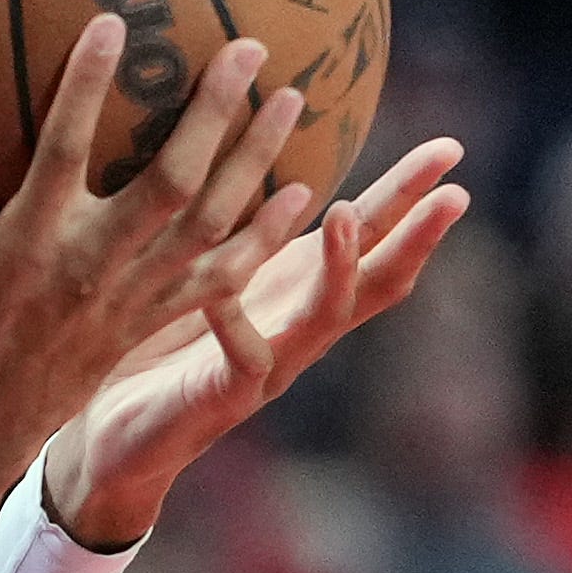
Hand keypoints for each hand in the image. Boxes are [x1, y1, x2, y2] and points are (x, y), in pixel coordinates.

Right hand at [0, 20, 323, 523]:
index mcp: (25, 245)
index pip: (62, 153)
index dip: (86, 89)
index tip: (112, 25)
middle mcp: (88, 270)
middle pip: (170, 184)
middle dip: (213, 114)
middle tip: (247, 48)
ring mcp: (129, 299)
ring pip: (210, 224)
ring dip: (254, 161)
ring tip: (290, 99)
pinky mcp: (149, 322)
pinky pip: (221, 276)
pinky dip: (263, 235)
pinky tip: (301, 193)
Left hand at [41, 132, 472, 547]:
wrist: (115, 441)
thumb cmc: (150, 341)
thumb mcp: (195, 266)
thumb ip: (222, 215)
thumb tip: (226, 131)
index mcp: (293, 287)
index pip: (367, 235)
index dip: (408, 193)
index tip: (450, 149)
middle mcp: (295, 325)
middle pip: (375, 276)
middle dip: (417, 234)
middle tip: (456, 192)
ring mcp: (268, 365)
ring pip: (325, 316)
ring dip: (340, 265)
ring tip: (342, 213)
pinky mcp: (224, 398)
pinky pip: (242, 358)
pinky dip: (233, 321)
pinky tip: (221, 292)